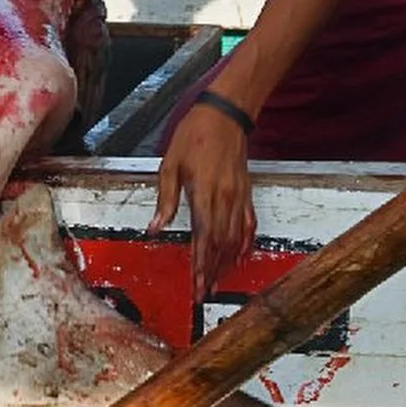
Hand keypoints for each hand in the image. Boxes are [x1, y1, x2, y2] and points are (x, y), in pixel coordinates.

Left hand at [149, 97, 255, 299]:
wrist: (225, 115)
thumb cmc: (194, 135)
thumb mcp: (170, 164)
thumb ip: (165, 199)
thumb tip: (156, 227)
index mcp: (204, 192)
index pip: (203, 237)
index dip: (200, 264)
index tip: (196, 284)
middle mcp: (225, 198)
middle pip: (220, 244)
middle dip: (211, 271)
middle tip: (203, 292)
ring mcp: (239, 197)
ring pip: (235, 238)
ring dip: (226, 262)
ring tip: (217, 281)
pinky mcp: (246, 193)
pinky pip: (248, 224)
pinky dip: (244, 243)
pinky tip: (239, 258)